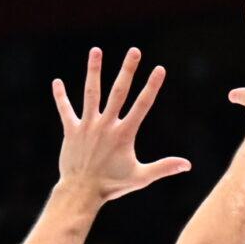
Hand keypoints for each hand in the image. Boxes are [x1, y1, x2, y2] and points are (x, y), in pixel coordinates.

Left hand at [51, 47, 190, 202]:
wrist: (82, 192)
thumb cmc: (112, 186)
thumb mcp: (141, 177)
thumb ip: (164, 168)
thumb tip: (188, 165)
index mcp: (124, 134)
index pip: (142, 105)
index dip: (152, 87)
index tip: (160, 69)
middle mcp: (106, 125)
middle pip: (119, 91)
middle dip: (128, 70)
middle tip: (134, 51)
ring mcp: (87, 126)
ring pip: (91, 92)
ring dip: (94, 70)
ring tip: (96, 50)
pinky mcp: (71, 130)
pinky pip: (65, 110)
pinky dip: (61, 96)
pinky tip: (57, 82)